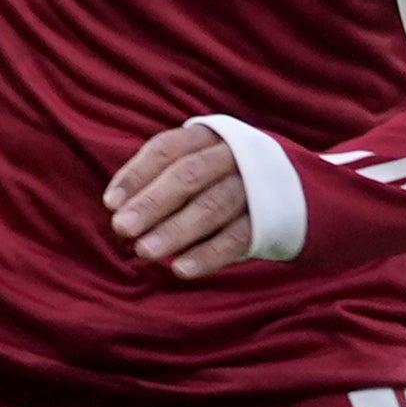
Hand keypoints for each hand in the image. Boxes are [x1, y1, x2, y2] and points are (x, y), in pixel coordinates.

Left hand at [106, 122, 260, 277]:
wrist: (294, 189)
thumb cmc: (222, 179)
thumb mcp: (197, 163)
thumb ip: (160, 179)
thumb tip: (117, 209)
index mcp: (207, 137)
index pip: (166, 149)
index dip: (136, 174)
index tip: (110, 204)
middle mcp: (232, 155)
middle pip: (188, 175)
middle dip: (152, 202)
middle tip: (121, 228)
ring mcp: (254, 186)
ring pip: (212, 206)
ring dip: (175, 230)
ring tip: (144, 252)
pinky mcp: (269, 219)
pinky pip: (237, 237)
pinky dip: (208, 254)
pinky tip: (181, 269)